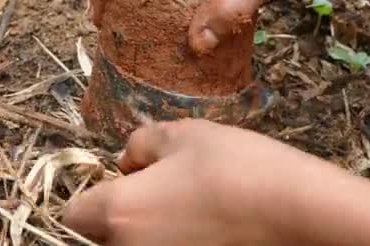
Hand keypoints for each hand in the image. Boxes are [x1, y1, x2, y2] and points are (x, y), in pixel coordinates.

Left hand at [62, 119, 369, 245]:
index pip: (73, 212)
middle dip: (119, 211)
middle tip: (158, 186)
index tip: (122, 178)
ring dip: (146, 227)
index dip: (91, 192)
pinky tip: (204, 222)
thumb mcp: (183, 134)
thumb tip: (128, 160)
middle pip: (101, 234)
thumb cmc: (234, 165)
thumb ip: (141, 143)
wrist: (296, 211)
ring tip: (187, 203)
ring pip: (132, 244)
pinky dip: (170, 239)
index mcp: (118, 212)